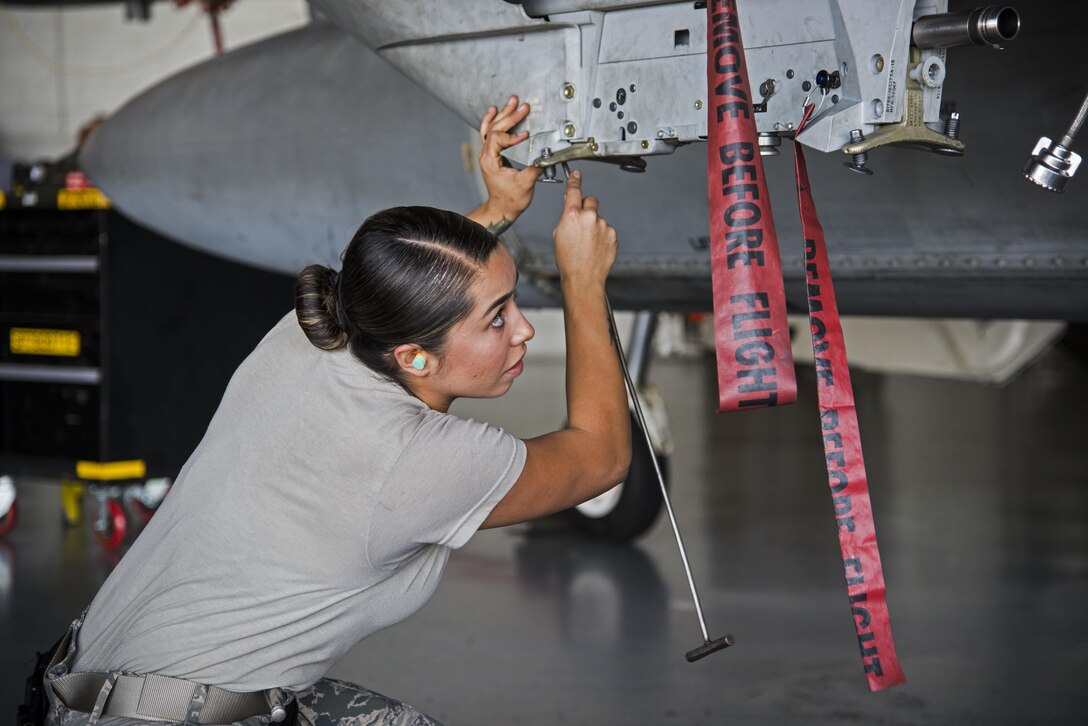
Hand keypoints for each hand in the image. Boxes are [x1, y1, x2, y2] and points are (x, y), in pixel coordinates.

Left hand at [474, 96, 541, 231]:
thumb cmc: (511, 199)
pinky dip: (492, 120)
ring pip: (492, 127)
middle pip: (495, 128)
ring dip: (503, 114)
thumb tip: (546, 154)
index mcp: (491, 161)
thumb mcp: (525, 184)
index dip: (512, 136)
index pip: (498, 139)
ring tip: (513, 101)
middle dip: (510, 116)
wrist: (502, 208)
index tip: (526, 136)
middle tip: (522, 106)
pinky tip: (495, 110)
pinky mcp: (492, 154)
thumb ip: (535, 167)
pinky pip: (488, 132)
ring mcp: (488, 153)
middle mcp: (486, 155)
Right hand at [553, 171, 616, 287]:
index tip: (576, 175)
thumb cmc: (568, 259)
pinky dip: (602, 236)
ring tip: (587, 243)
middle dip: (587, 207)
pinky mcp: (612, 234)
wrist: (583, 277)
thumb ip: (566, 216)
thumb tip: (570, 204)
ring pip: (598, 218)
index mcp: (572, 215)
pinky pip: (606, 230)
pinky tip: (595, 247)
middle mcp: (589, 217)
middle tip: (582, 222)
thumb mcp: (558, 234)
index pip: (574, 190)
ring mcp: (603, 225)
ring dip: (594, 226)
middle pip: (591, 200)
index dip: (574, 181)